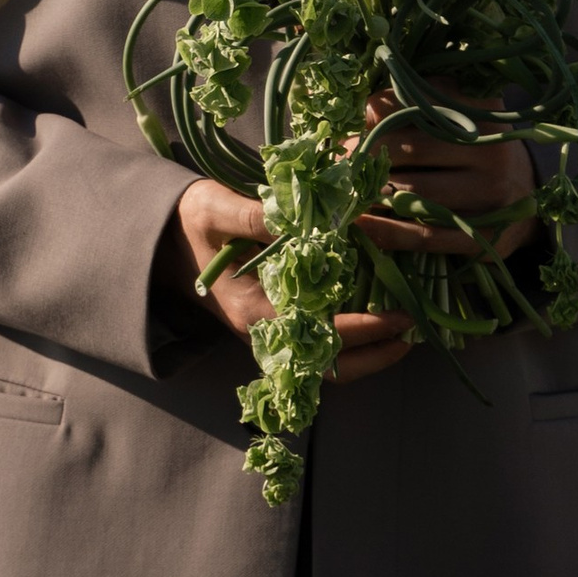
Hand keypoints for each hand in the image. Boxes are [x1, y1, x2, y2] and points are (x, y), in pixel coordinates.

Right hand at [173, 177, 412, 381]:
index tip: (399, 314)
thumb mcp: (217, 209)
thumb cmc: (191, 222)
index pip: (319, 334)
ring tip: (405, 332)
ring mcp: (271, 333)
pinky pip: (320, 347)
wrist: (163, 241)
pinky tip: (378, 318)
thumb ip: (258, 217)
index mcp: (252, 310)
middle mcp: (265, 332)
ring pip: (327, 364)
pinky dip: (353, 341)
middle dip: (376, 354)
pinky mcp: (276, 325)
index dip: (363, 330)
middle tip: (414, 331)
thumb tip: (303, 221)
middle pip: (329, 367)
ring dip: (368, 354)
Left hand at [358, 100, 536, 260]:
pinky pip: (424, 236)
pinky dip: (387, 232)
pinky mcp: (484, 238)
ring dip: (370, 195)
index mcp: (483, 113)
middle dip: (367, 158)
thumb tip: (368, 113)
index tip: (356, 127)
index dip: (377, 116)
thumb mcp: (458, 116)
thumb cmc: (478, 149)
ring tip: (345, 192)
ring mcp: (492, 198)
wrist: (531, 198)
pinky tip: (361, 225)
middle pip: (411, 152)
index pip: (416, 106)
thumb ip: (416, 106)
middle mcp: (493, 152)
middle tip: (341, 164)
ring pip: (414, 195)